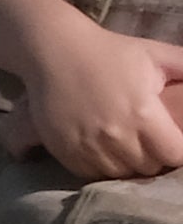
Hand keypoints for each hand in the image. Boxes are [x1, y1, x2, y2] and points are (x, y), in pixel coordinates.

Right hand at [21, 13, 182, 179]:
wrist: (52, 50)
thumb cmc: (110, 51)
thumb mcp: (157, 55)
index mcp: (144, 113)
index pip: (175, 155)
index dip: (178, 152)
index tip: (175, 143)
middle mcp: (116, 133)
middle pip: (148, 168)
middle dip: (155, 159)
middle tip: (152, 143)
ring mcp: (87, 144)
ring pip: (120, 174)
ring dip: (128, 165)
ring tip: (129, 148)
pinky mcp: (64, 149)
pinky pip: (91, 173)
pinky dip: (101, 167)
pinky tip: (105, 150)